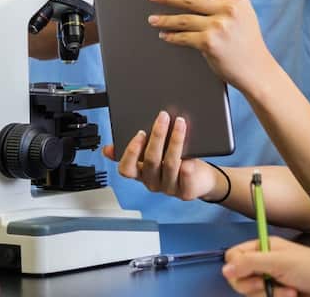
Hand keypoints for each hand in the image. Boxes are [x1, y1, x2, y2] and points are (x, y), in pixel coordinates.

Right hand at [101, 111, 220, 200]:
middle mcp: (152, 182)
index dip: (131, 152)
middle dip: (157, 135)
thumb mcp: (154, 153)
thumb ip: (136, 147)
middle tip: (163, 117)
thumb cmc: (176, 161)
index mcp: (140, 173)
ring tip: (180, 124)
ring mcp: (168, 188)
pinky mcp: (185, 192)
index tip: (140, 133)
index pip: (126, 168)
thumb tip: (108, 148)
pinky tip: (190, 155)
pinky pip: (185, 177)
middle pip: (151, 160)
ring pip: (169, 164)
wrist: (201, 179)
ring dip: (174, 141)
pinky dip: (187, 165)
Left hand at [145, 0, 277, 92]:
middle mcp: (229, 10)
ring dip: (164, 19)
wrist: (256, 69)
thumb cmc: (246, 39)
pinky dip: (172, 36)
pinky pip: (184, 37)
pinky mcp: (210, 43)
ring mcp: (219, 26)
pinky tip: (163, 35)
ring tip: (151, 18)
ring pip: (184, 19)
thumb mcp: (242, 11)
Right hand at [222, 237, 309, 295]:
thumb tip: (225, 269)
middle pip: (238, 277)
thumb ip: (250, 263)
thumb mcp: (280, 262)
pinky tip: (291, 296)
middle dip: (253, 286)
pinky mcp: (277, 293)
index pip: (233, 256)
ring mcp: (270, 279)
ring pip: (251, 293)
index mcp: (263, 247)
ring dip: (269, 295)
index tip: (252, 274)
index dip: (237, 268)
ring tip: (289, 291)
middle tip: (268, 283)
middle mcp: (263, 262)